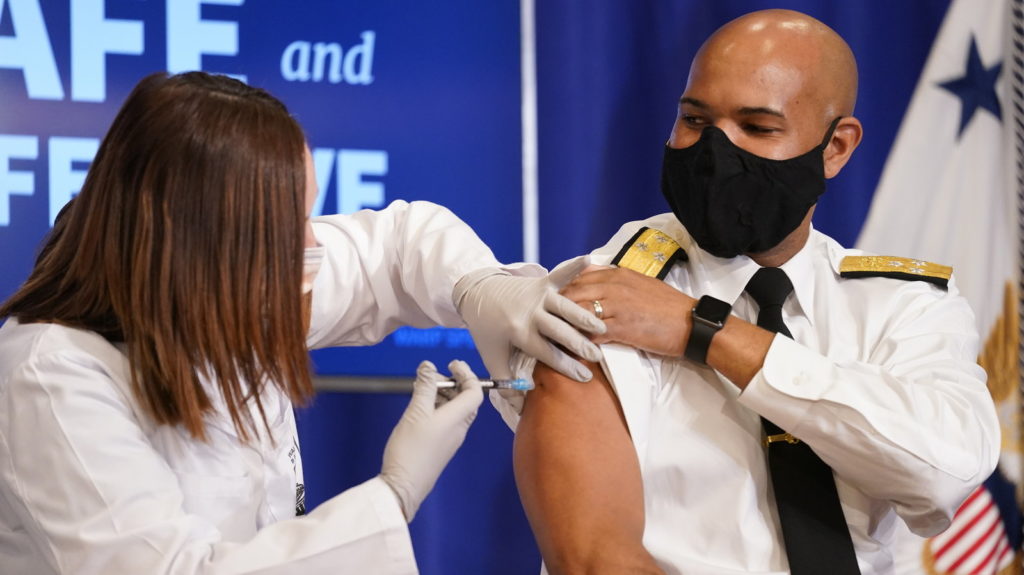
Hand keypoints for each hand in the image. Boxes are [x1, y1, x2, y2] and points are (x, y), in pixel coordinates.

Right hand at [380, 360, 483, 521]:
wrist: (403, 487)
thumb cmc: (411, 449)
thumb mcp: (416, 412)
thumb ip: (424, 386)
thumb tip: (429, 366)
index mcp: (458, 418)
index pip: (475, 391)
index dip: (467, 374)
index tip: (451, 364)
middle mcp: (459, 428)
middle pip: (465, 399)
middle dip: (451, 383)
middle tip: (430, 376)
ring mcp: (450, 438)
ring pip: (453, 409)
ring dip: (441, 394)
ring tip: (420, 389)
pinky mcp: (440, 446)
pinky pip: (444, 420)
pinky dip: (435, 407)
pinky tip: (418, 407)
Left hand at [453, 257, 605, 381]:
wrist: (476, 292)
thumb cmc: (487, 328)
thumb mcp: (492, 356)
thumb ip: (507, 380)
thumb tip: (521, 407)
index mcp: (519, 332)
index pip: (547, 353)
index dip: (566, 366)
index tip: (584, 377)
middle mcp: (530, 313)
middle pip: (560, 331)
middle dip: (579, 345)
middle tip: (597, 356)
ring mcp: (537, 296)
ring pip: (566, 307)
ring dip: (584, 317)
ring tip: (602, 328)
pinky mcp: (541, 282)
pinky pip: (560, 274)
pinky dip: (573, 266)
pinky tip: (589, 260)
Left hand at [559, 266, 694, 356]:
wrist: (691, 323)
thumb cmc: (667, 307)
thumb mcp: (641, 284)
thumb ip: (617, 282)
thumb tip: (596, 284)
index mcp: (618, 274)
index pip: (580, 276)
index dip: (563, 288)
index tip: (552, 299)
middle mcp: (614, 286)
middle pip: (572, 292)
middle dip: (555, 306)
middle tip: (544, 319)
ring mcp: (616, 305)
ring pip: (577, 312)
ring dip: (562, 324)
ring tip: (551, 335)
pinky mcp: (621, 327)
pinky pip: (590, 333)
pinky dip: (578, 340)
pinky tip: (571, 348)